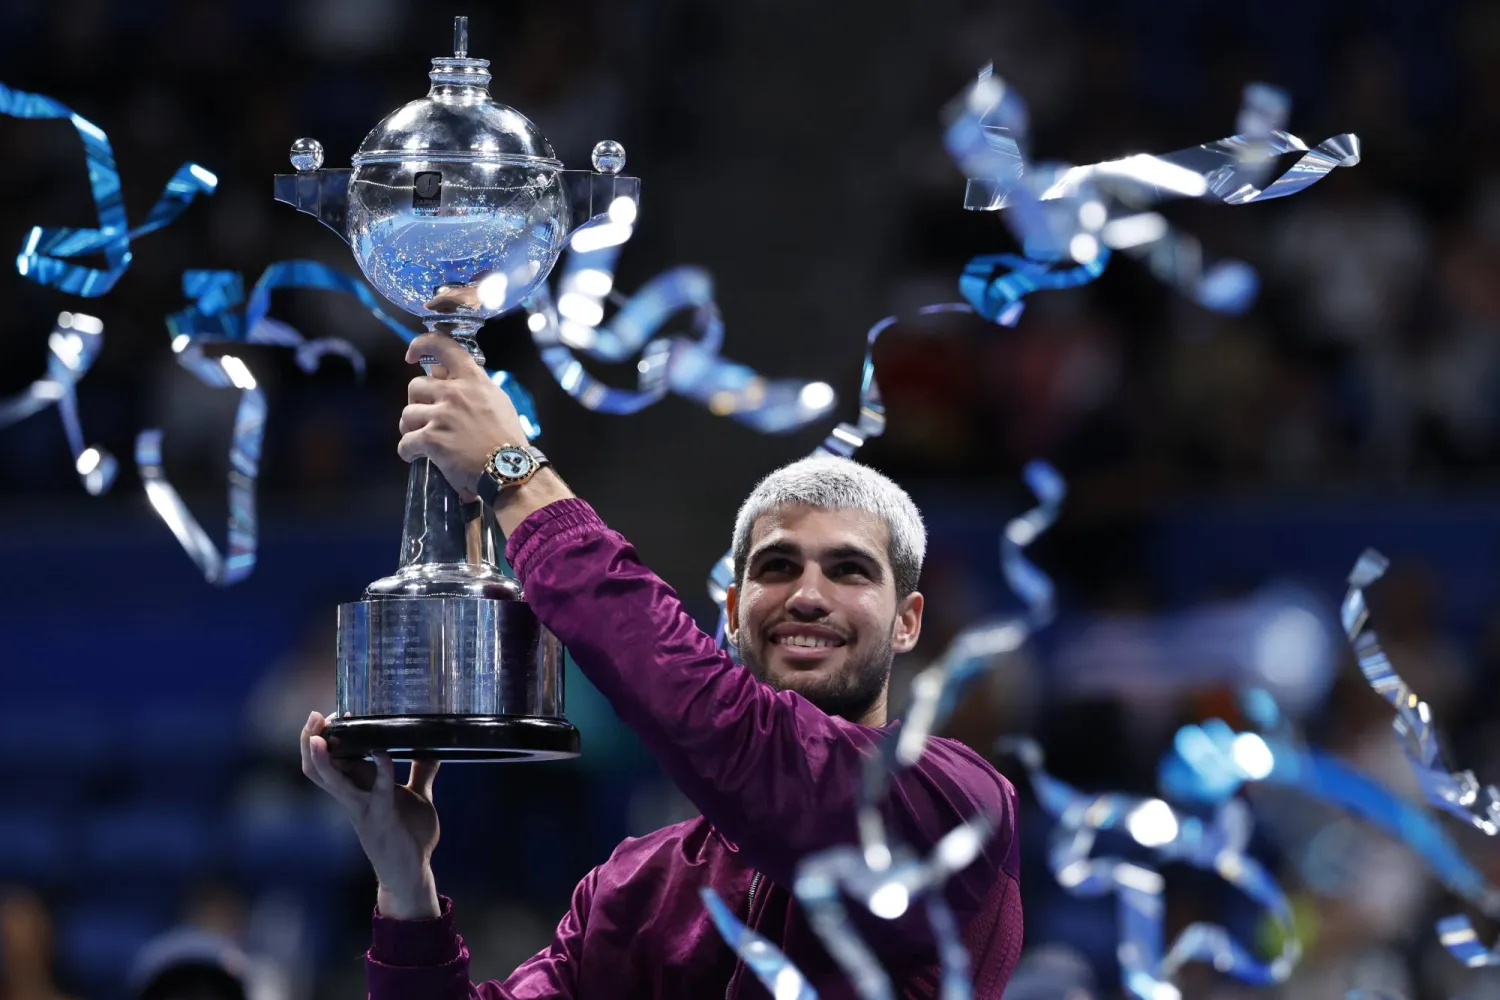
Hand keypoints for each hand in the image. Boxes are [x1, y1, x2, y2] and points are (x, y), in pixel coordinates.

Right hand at [300, 711, 441, 919]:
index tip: (329, 714)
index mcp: (358, 789)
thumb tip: (432, 748)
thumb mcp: (416, 797)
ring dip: (323, 758)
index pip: (329, 761)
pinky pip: (375, 792)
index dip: (322, 739)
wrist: (411, 873)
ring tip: (318, 735)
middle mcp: (353, 798)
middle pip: (316, 770)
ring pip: (331, 781)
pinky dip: (379, 770)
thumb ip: (421, 773)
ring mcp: (363, 809)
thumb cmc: (409, 836)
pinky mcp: (381, 818)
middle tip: (314, 717)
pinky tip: (382, 754)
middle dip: (308, 743)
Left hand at [398, 331, 531, 498]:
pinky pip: (406, 443)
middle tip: (425, 418)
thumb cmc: (507, 438)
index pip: (444, 346)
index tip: (411, 355)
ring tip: (420, 441)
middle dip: (416, 403)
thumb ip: (473, 388)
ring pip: (407, 415)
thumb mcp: (496, 401)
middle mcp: (455, 392)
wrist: (509, 468)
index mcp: (473, 380)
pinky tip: (416, 457)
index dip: (422, 345)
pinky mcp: (432, 439)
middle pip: (415, 386)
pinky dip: (408, 452)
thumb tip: (447, 378)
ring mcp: (441, 415)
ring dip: (410, 429)